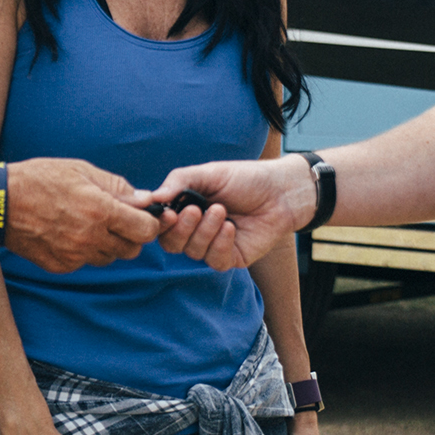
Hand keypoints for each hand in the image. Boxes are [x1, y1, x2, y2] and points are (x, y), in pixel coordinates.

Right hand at [4, 159, 160, 272]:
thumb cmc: (41, 179)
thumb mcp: (82, 170)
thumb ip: (118, 188)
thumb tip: (146, 199)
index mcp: (100, 211)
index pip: (146, 231)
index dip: (149, 223)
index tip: (142, 216)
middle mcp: (90, 238)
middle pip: (132, 249)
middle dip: (130, 235)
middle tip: (116, 219)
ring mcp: (75, 255)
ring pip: (109, 257)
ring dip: (108, 244)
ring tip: (88, 223)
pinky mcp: (61, 265)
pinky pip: (85, 262)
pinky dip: (84, 251)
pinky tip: (69, 232)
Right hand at [150, 156, 315, 270]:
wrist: (280, 191)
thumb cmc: (245, 179)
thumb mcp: (209, 173)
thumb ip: (179, 181)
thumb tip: (154, 197)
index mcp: (186, 209)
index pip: (162, 225)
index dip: (160, 223)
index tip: (167, 213)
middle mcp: (196, 230)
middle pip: (172, 243)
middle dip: (181, 229)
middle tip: (196, 210)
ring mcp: (214, 246)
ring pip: (193, 252)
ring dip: (205, 231)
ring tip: (222, 210)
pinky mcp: (232, 258)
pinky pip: (215, 260)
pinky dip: (220, 244)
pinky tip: (231, 228)